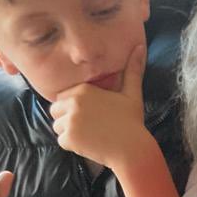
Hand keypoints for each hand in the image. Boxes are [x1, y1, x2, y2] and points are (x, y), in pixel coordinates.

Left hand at [50, 44, 149, 170]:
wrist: (133, 150)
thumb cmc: (132, 122)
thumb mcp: (132, 94)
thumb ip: (132, 70)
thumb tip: (140, 46)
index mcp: (83, 90)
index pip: (63, 97)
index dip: (74, 107)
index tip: (90, 116)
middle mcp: (73, 103)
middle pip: (56, 111)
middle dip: (68, 119)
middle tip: (89, 127)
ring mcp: (70, 121)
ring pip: (57, 126)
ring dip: (70, 133)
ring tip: (90, 136)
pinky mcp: (69, 139)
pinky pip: (61, 141)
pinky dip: (73, 146)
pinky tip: (89, 145)